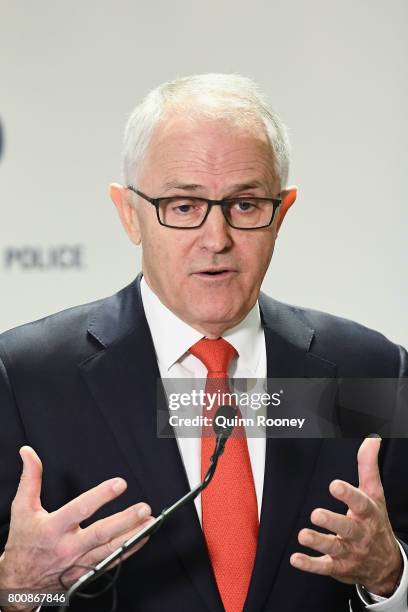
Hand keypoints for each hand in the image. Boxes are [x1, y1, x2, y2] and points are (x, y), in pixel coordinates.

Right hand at [0, 446, 152, 610]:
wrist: (20, 581)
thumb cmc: (24, 541)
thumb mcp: (22, 508)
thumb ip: (30, 478)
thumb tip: (28, 452)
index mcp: (53, 528)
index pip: (80, 509)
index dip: (101, 496)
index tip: (119, 484)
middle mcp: (68, 547)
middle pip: (101, 533)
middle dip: (125, 520)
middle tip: (144, 507)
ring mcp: (79, 561)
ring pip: (110, 549)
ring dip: (133, 535)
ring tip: (150, 521)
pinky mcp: (87, 571)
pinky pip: (112, 561)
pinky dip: (129, 549)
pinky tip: (143, 537)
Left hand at [290, 437, 401, 595]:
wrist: (386, 565)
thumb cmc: (375, 522)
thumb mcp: (374, 494)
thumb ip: (368, 466)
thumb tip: (372, 439)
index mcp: (368, 515)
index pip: (361, 504)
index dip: (348, 494)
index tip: (334, 485)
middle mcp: (360, 535)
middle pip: (347, 528)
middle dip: (332, 522)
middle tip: (315, 514)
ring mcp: (349, 552)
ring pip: (334, 548)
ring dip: (318, 542)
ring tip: (303, 535)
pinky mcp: (338, 567)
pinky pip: (324, 567)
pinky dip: (310, 564)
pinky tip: (295, 558)